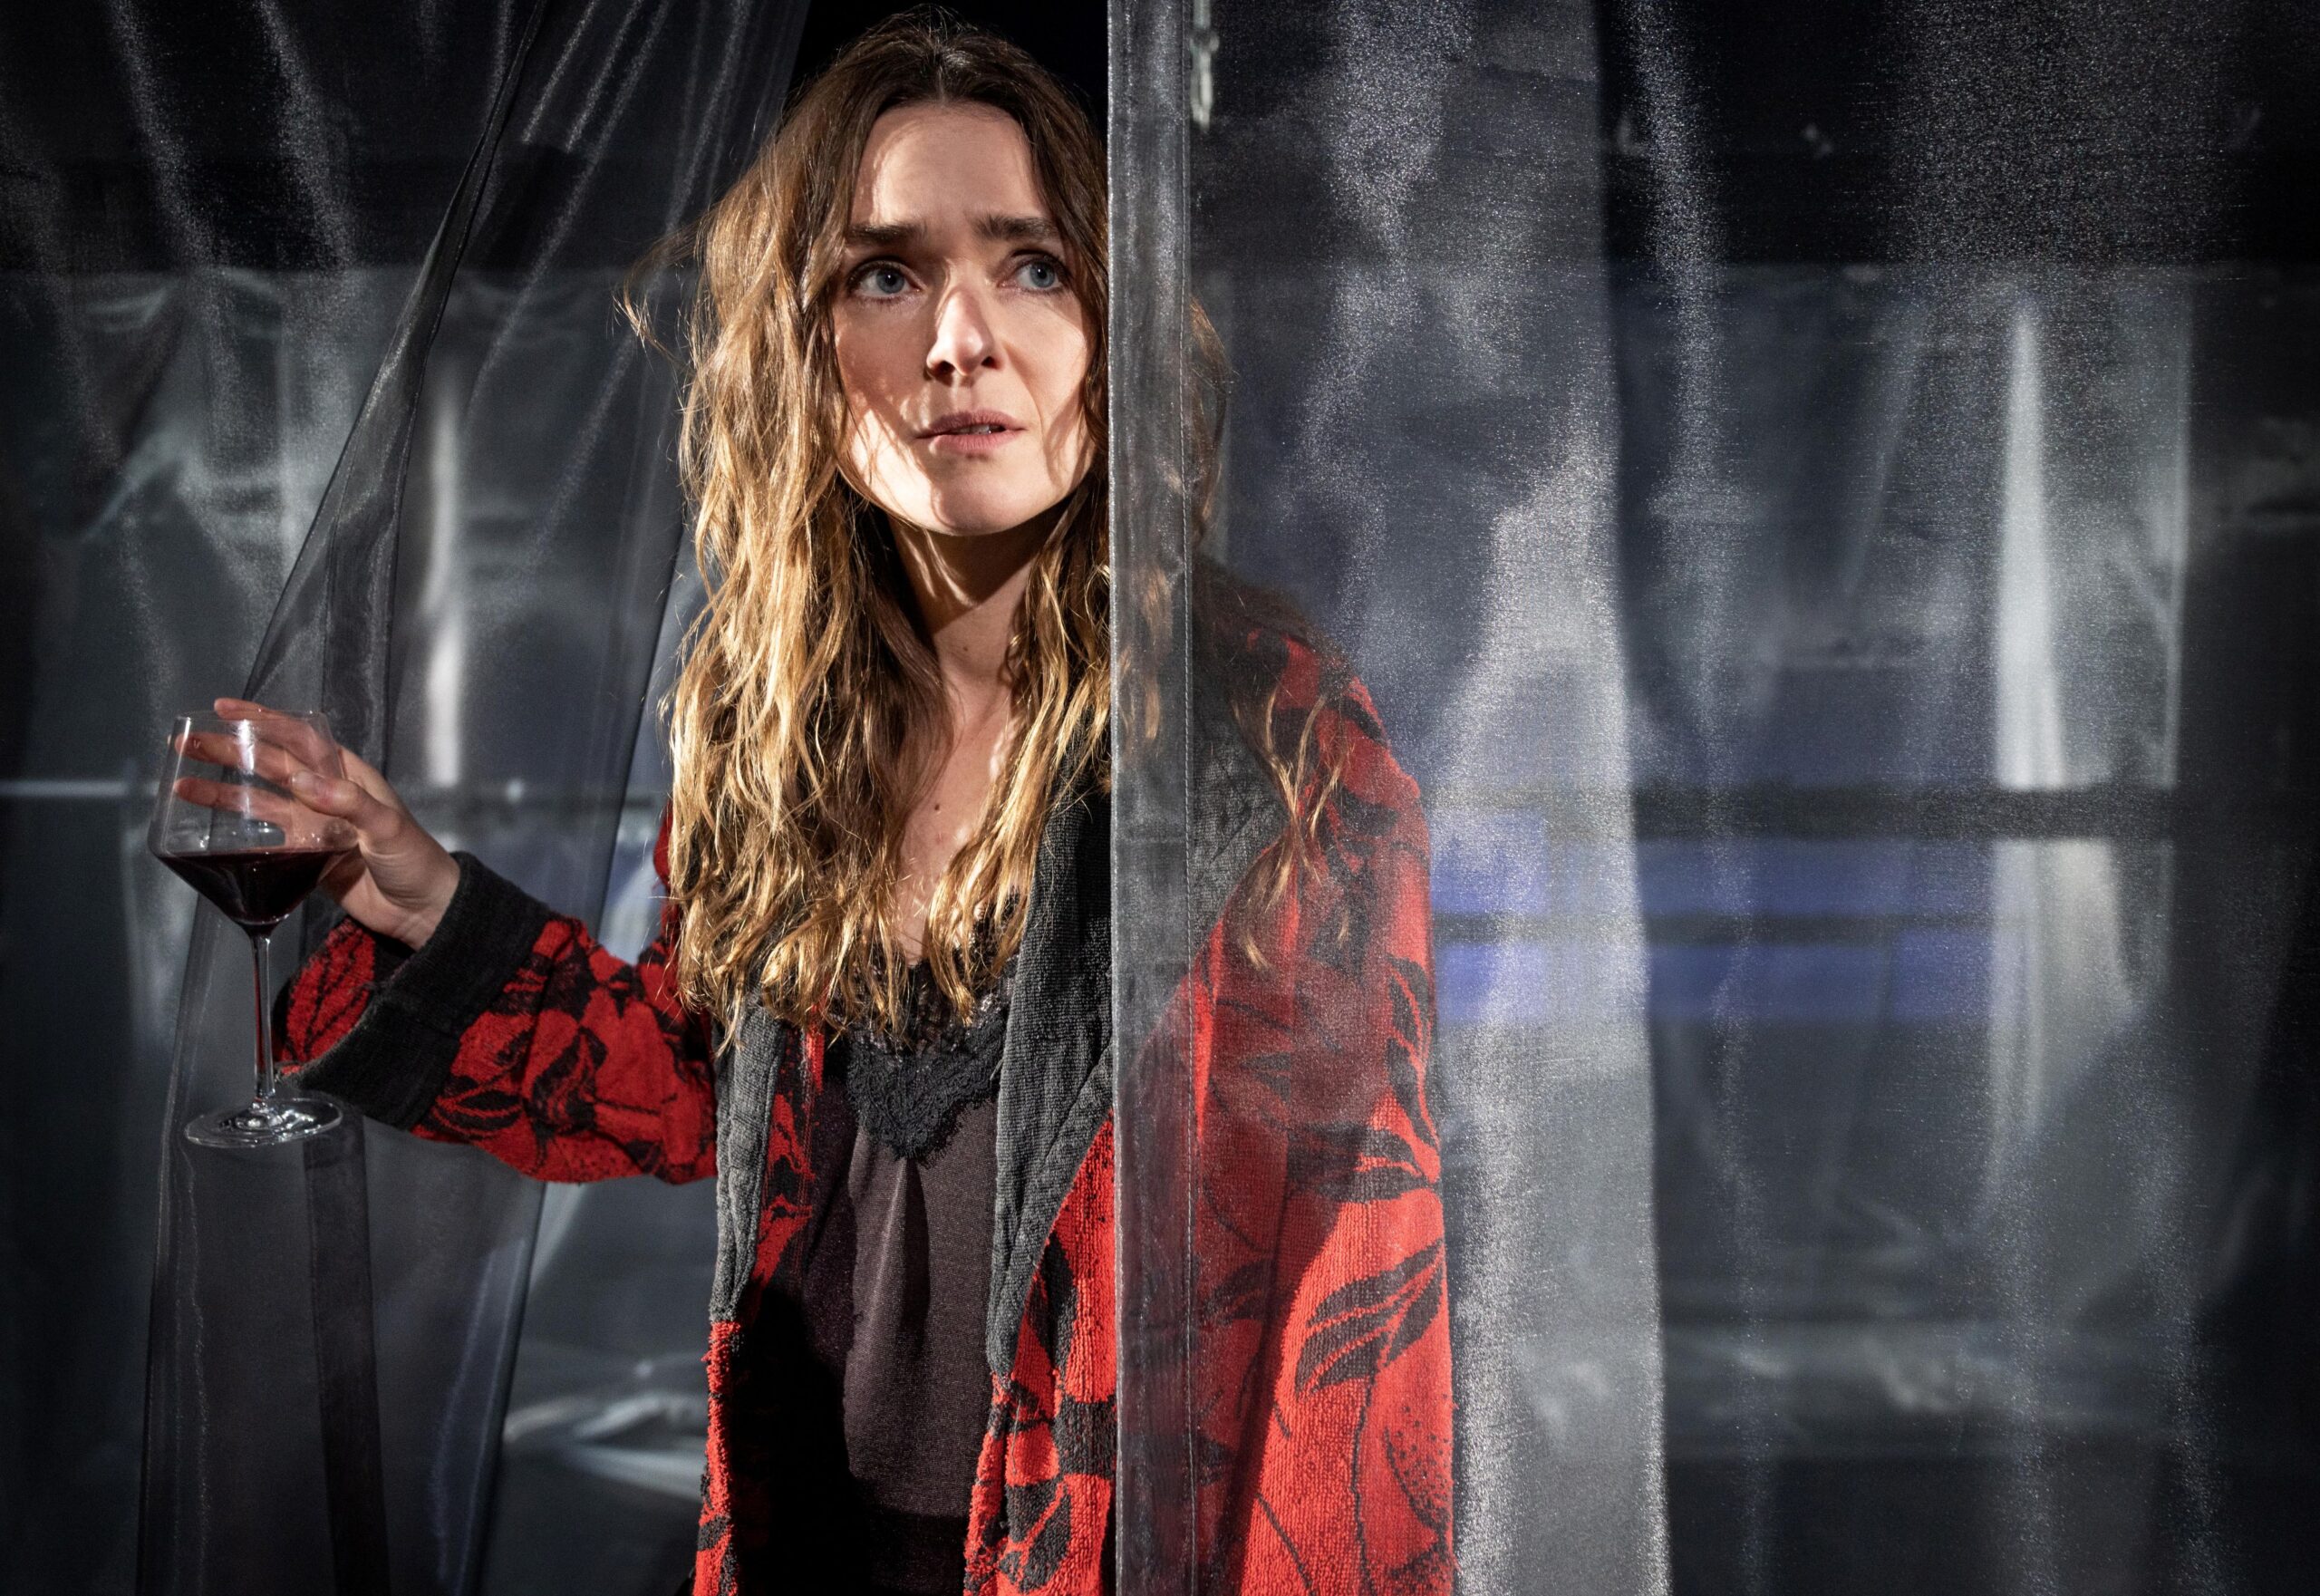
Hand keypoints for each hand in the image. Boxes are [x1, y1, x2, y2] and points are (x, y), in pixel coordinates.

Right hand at [205, 697, 462, 946]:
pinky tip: (204, 828)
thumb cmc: (414, 860)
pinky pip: (264, 838)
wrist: (421, 911)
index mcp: (349, 775)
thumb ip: (348, 803)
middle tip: (188, 743)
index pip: (301, 738)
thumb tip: (300, 781)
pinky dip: (236, 832)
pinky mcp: (304, 855)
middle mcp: (326, 793)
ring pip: (259, 799)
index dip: (264, 720)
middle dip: (231, 751)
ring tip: (182, 783)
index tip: (226, 709)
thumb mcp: (387, 827)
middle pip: (270, 764)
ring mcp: (312, 824)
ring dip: (223, 791)